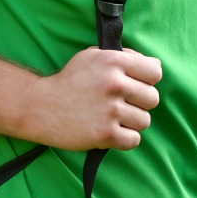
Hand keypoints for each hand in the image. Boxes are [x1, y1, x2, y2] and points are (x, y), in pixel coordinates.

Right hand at [31, 47, 162, 151]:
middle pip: (153, 98)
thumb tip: (155, 65)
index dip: (148, 80)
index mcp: (113, 61)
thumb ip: (126, 58)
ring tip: (114, 118)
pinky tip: (112, 131)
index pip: (155, 72)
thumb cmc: (69, 80)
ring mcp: (110, 110)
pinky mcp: (105, 134)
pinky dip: (125, 139)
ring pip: (144, 121)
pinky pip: (134, 140)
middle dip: (140, 103)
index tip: (135, 85)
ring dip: (132, 122)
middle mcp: (114, 84)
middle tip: (123, 104)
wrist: (41, 107)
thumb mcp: (93, 57)